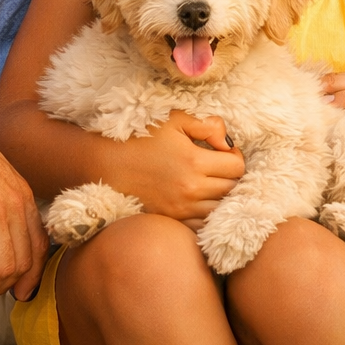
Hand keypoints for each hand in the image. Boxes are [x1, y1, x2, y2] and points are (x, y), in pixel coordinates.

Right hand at [105, 110, 244, 229]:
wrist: (107, 164)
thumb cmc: (140, 137)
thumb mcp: (174, 120)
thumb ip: (207, 126)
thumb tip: (227, 142)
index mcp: (194, 162)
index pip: (236, 167)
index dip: (235, 156)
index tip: (224, 151)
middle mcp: (190, 189)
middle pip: (231, 189)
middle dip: (230, 176)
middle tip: (219, 165)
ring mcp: (180, 209)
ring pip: (219, 209)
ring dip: (221, 196)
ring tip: (210, 182)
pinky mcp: (171, 220)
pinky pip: (201, 224)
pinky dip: (206, 214)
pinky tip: (199, 200)